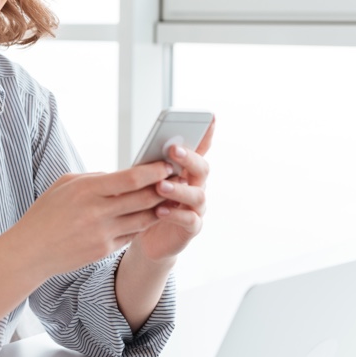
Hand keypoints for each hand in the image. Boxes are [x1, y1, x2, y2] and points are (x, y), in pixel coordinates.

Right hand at [11, 161, 174, 278]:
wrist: (31, 250)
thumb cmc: (46, 212)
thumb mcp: (65, 184)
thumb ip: (95, 178)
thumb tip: (121, 175)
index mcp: (87, 190)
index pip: (130, 178)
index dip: (153, 171)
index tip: (167, 164)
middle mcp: (97, 212)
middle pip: (144, 198)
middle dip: (164, 188)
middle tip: (178, 179)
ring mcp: (103, 234)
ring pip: (144, 218)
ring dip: (160, 207)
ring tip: (170, 197)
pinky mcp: (104, 250)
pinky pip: (132, 234)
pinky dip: (143, 224)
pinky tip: (150, 216)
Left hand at [131, 118, 214, 261]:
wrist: (146, 238)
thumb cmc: (145, 203)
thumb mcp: (146, 181)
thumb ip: (151, 166)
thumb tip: (149, 146)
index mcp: (186, 171)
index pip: (200, 149)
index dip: (207, 134)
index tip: (210, 118)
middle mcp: (196, 186)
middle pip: (201, 168)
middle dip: (189, 158)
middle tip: (173, 150)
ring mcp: (196, 207)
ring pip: (197, 194)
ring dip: (179, 188)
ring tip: (161, 186)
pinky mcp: (191, 228)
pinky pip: (190, 220)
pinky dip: (176, 214)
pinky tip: (161, 210)